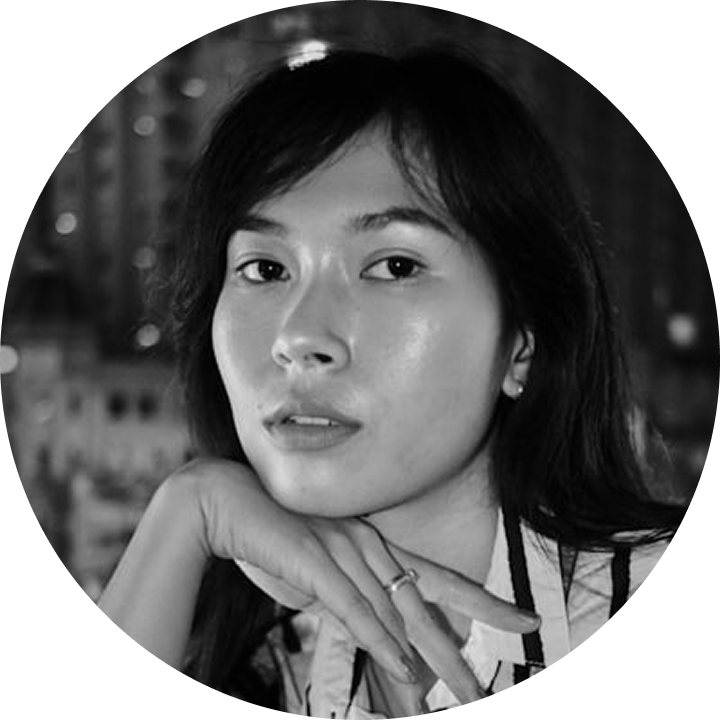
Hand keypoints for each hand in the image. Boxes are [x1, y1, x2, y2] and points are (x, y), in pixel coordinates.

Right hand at [186, 457, 539, 704]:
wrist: (224, 502)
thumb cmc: (271, 535)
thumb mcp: (317, 570)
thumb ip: (345, 596)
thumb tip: (368, 630)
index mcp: (374, 545)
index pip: (440, 577)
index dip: (484, 601)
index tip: (523, 620)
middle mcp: (369, 544)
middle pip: (431, 599)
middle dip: (466, 645)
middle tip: (494, 684)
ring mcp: (343, 549)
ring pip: (399, 610)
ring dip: (432, 658)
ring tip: (465, 694)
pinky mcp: (314, 560)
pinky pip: (354, 607)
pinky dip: (379, 639)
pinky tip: (403, 667)